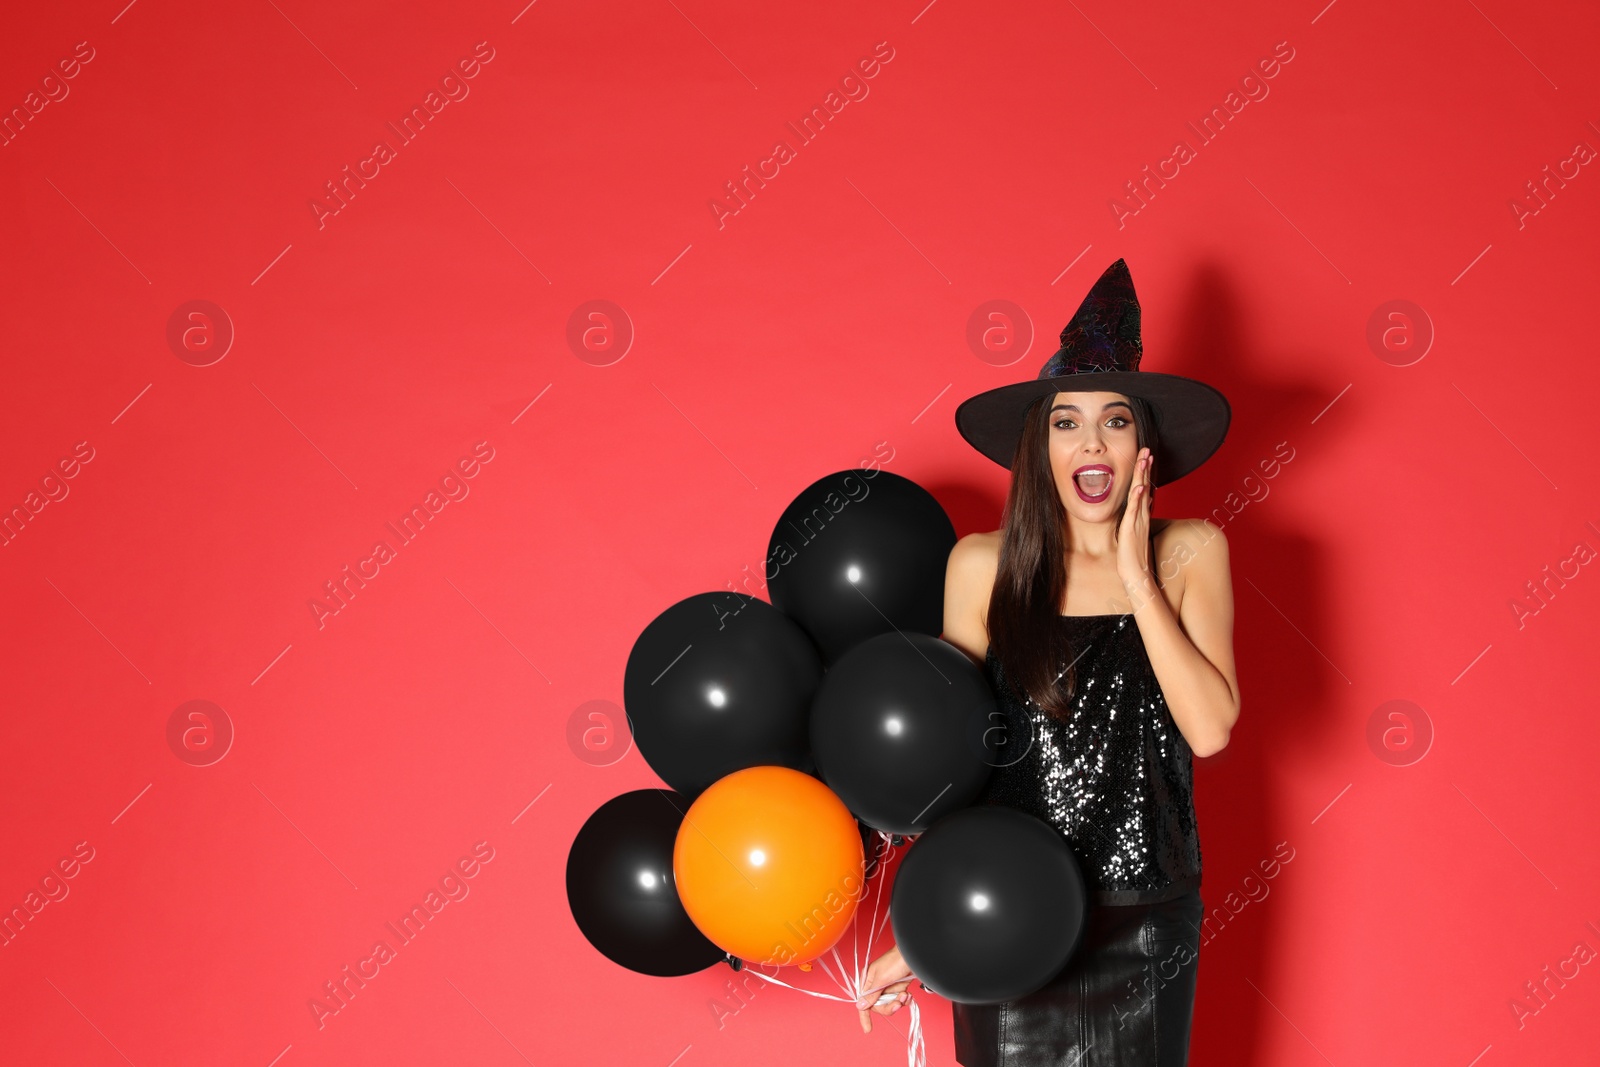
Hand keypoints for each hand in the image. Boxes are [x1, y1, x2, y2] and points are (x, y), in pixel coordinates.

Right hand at [856, 944, 913, 1032]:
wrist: (913, 955)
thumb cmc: (895, 962)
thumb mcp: (881, 979)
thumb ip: (871, 995)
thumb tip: (860, 1006)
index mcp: (868, 981)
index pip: (863, 1002)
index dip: (865, 1016)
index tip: (868, 1029)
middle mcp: (877, 985)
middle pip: (879, 1006)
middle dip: (889, 1006)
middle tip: (898, 1004)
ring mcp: (888, 987)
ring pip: (890, 1004)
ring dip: (899, 1002)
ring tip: (905, 995)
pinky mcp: (898, 987)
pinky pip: (899, 1000)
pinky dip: (905, 1000)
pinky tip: (908, 995)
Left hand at [1116, 447, 1154, 599]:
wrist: (1135, 576)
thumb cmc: (1132, 559)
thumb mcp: (1131, 536)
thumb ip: (1133, 523)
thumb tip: (1135, 513)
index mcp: (1140, 517)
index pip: (1142, 490)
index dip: (1143, 474)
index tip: (1145, 458)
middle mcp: (1141, 517)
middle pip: (1144, 487)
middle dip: (1145, 468)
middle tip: (1147, 450)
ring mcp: (1137, 522)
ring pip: (1141, 495)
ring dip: (1143, 476)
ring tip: (1145, 459)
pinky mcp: (1131, 530)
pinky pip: (1135, 511)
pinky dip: (1138, 498)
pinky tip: (1140, 487)